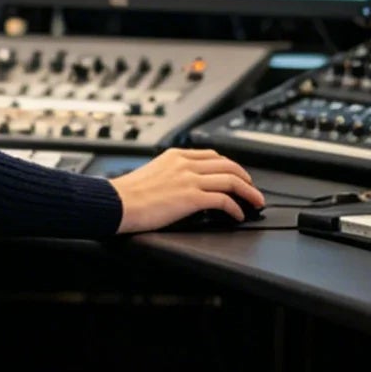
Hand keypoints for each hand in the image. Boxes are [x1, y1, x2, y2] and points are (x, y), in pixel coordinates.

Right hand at [111, 149, 266, 231]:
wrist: (115, 204)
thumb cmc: (126, 195)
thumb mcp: (151, 173)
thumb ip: (170, 174)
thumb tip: (182, 186)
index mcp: (175, 156)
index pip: (212, 156)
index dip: (230, 166)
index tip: (237, 176)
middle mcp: (185, 164)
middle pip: (228, 165)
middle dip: (246, 178)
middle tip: (253, 189)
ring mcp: (189, 179)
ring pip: (232, 180)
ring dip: (249, 193)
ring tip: (255, 203)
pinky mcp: (191, 197)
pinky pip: (223, 200)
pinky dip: (235, 208)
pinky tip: (237, 215)